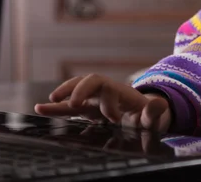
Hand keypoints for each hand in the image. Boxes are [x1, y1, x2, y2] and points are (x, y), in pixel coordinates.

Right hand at [34, 74, 171, 132]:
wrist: (145, 117)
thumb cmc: (148, 117)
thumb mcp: (155, 117)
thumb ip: (155, 112)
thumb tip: (160, 104)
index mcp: (122, 92)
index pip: (110, 88)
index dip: (108, 103)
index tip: (113, 119)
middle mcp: (107, 91)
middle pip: (92, 80)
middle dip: (80, 89)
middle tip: (75, 104)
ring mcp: (96, 98)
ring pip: (78, 88)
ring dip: (65, 92)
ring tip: (50, 100)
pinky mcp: (87, 108)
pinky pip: (69, 106)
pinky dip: (55, 107)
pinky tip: (40, 108)